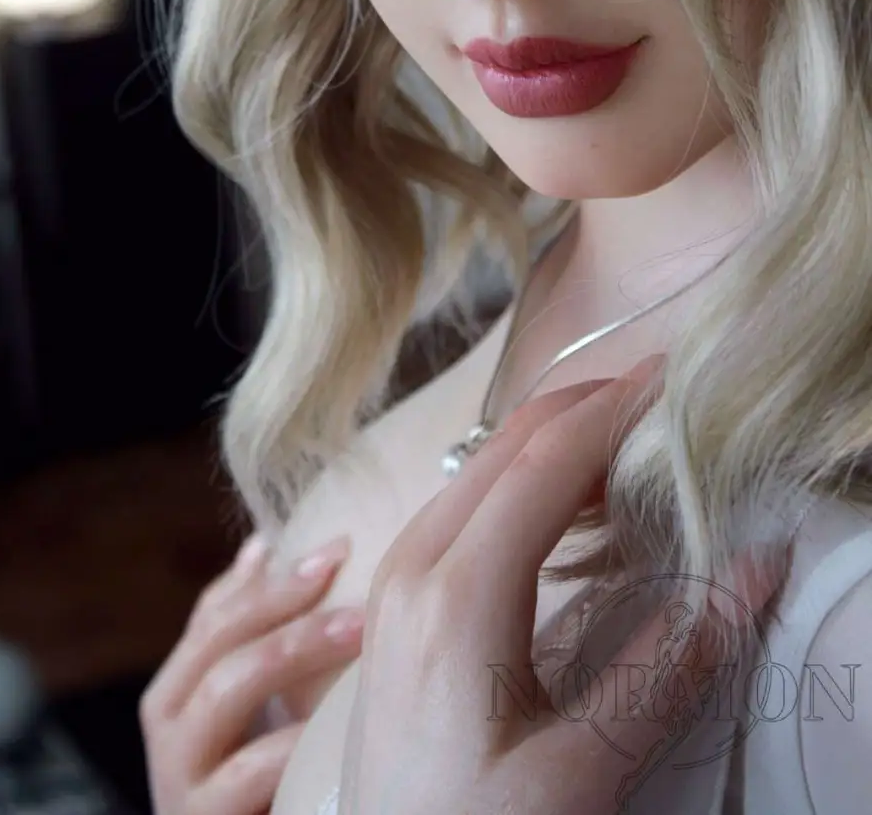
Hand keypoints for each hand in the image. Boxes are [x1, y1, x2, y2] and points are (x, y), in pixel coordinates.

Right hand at [140, 532, 363, 814]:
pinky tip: (337, 720)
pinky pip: (247, 771)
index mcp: (179, 686)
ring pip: (226, 687)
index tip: (338, 546)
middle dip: (285, 598)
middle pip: (219, 637)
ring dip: (295, 647)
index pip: (216, 611)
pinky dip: (291, 740)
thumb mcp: (250, 705)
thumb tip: (263, 544)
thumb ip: (250, 633)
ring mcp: (179, 773)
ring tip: (358, 627)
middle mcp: (170, 722)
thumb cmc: (253, 784)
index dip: (274, 574)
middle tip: (346, 571)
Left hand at [340, 357, 784, 814]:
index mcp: (455, 594)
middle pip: (506, 443)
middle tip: (664, 399)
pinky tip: (569, 504)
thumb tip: (751, 568)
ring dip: (555, 440)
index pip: (546, 461)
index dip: (613, 408)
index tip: (674, 379)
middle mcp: (413, 563)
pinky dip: (523, 476)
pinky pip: (463, 500)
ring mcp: (396, 575)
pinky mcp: (399, 595)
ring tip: (631, 445)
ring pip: (481, 466)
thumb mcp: (582, 770)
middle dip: (587, 406)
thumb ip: (669, 666)